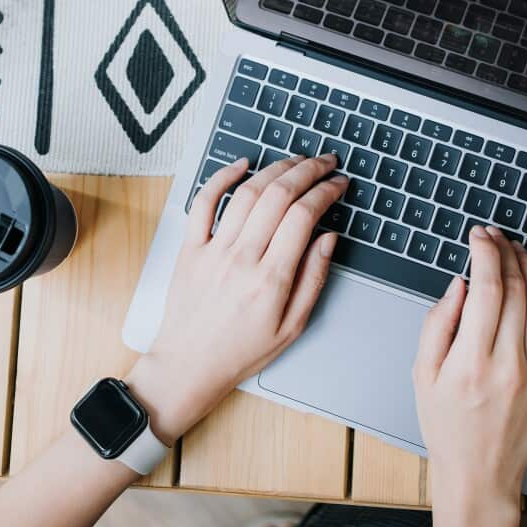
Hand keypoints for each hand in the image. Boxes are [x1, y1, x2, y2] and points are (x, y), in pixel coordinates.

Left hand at [127, 154, 346, 444]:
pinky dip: (222, 177)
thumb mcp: (292, 327)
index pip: (304, 217)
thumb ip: (313, 279)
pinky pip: (203, 202)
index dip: (325, 192)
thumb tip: (329, 238)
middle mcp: (242, 258)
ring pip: (247, 193)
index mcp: (271, 280)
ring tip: (295, 161)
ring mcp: (212, 250)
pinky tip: (242, 164)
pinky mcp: (190, 248)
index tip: (338, 184)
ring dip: (275, 169)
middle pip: (278, 196)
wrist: (188, 365)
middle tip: (325, 162)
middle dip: (307, 170)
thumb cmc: (241, 351)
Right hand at [413, 226, 526, 526]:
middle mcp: (508, 364)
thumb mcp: (422, 375)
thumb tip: (460, 284)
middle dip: (505, 253)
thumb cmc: (446, 426)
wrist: (478, 474)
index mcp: (470, 361)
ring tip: (518, 250)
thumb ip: (437, 325)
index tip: (478, 236)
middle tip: (495, 236)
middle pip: (515, 291)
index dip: (484, 253)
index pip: (486, 289)